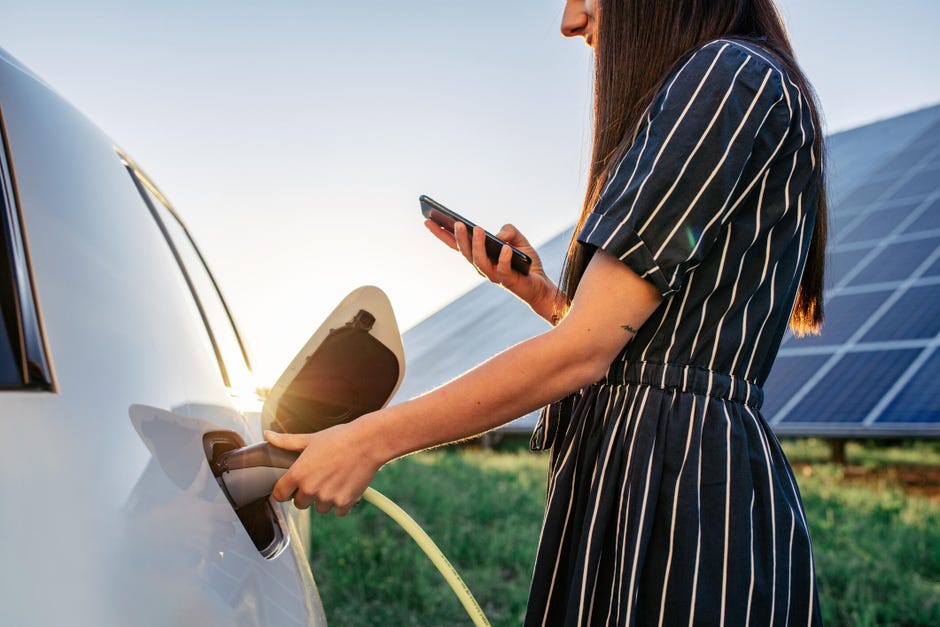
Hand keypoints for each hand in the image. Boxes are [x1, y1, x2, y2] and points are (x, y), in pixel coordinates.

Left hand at [264, 424, 380, 516]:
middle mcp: (310, 489)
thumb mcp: (311, 439)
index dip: (285, 490)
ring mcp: (327, 498)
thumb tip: (267, 435)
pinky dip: (342, 502)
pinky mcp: (344, 503)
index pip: (279, 494)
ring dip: (325, 499)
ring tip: (336, 479)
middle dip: (308, 493)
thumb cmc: (340, 438)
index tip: (292, 486)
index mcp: (298, 474)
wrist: (368, 442)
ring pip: (320, 508)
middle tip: (320, 477)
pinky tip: (346, 486)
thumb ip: (287, 442)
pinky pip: (338, 511)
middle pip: (300, 503)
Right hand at [423, 219, 561, 322]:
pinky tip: (506, 247)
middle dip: (459, 238)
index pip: (457, 244)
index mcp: (480, 255)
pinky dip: (504, 258)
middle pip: (465, 252)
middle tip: (456, 223)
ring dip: (476, 245)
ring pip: (480, 261)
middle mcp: (483, 267)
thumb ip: (509, 231)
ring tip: (476, 229)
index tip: (428, 220)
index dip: (441, 233)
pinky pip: (504, 269)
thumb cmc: (526, 263)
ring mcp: (494, 275)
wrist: (541, 286)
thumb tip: (499, 235)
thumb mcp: (519, 240)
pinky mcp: (509, 281)